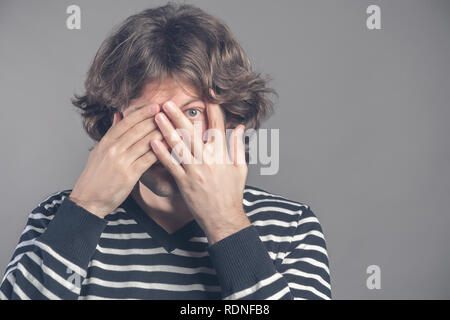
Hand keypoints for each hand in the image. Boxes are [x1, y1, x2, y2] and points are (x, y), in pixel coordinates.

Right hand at [69, 104, 164, 217]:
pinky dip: (161, 152)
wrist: (88, 200)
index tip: (155, 106)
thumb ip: (111, 133)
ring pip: (145, 142)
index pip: (126, 122)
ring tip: (174, 127)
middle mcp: (112, 149)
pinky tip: (170, 147)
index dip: (142, 113)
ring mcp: (121, 161)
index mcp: (105, 142)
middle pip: (137, 129)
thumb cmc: (95, 177)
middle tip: (169, 112)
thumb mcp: (99, 151)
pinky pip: (148, 159)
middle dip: (155, 119)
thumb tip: (118, 114)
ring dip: (161, 133)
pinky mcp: (129, 175)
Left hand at [151, 100, 250, 244]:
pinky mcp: (184, 182)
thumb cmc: (231, 194)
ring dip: (166, 129)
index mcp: (222, 154)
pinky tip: (152, 142)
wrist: (223, 218)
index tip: (206, 94)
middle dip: (179, 115)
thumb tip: (239, 127)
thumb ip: (238, 146)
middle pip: (192, 132)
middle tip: (167, 102)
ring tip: (156, 117)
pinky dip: (161, 153)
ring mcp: (195, 171)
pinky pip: (170, 165)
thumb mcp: (240, 169)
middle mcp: (208, 160)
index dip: (212, 108)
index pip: (218, 125)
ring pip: (178, 145)